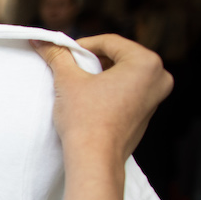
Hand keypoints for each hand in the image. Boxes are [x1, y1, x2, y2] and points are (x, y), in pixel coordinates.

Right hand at [33, 34, 172, 163]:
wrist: (94, 158)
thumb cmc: (86, 119)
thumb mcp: (68, 80)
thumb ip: (58, 56)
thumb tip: (41, 41)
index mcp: (147, 63)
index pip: (109, 42)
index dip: (81, 45)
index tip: (62, 52)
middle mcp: (158, 77)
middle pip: (118, 56)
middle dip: (92, 59)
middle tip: (68, 66)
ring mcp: (155, 97)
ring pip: (122, 73)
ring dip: (99, 74)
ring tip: (76, 83)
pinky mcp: (146, 114)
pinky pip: (126, 91)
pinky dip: (108, 90)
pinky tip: (88, 99)